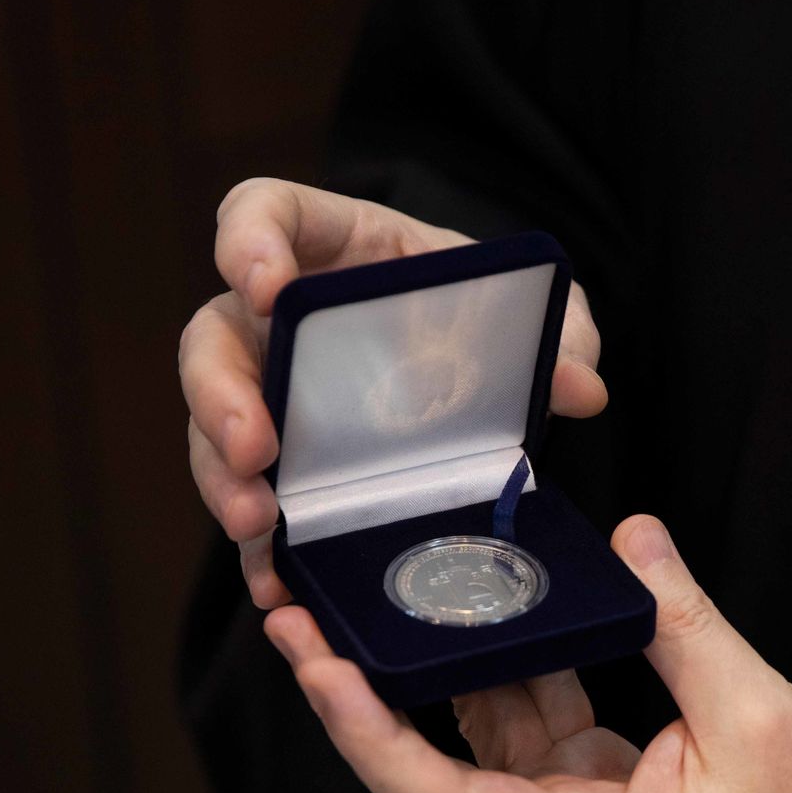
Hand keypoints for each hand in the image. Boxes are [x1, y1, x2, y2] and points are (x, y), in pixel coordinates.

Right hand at [180, 178, 608, 606]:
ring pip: (212, 429)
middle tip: (253, 449)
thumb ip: (562, 335)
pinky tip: (275, 580)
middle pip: (212, 340)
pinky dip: (256, 549)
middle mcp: (282, 322)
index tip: (268, 288)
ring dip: (222, 479)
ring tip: (257, 524)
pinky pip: (250, 506)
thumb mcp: (537, 314)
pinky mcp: (284, 469)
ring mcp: (272, 396)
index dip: (249, 241)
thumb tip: (579, 388)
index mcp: (337, 249)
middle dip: (219, 395)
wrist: (492, 381)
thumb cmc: (494, 319)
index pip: (262, 212)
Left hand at [262, 514, 791, 792]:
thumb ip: (682, 624)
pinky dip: (513, 675)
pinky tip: (495, 612)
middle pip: (434, 772)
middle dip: (368, 695)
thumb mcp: (755, 716)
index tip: (321, 665)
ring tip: (379, 598)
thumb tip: (632, 539)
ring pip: (482, 747)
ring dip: (435, 677)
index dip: (367, 733)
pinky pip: (533, 737)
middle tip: (308, 614)